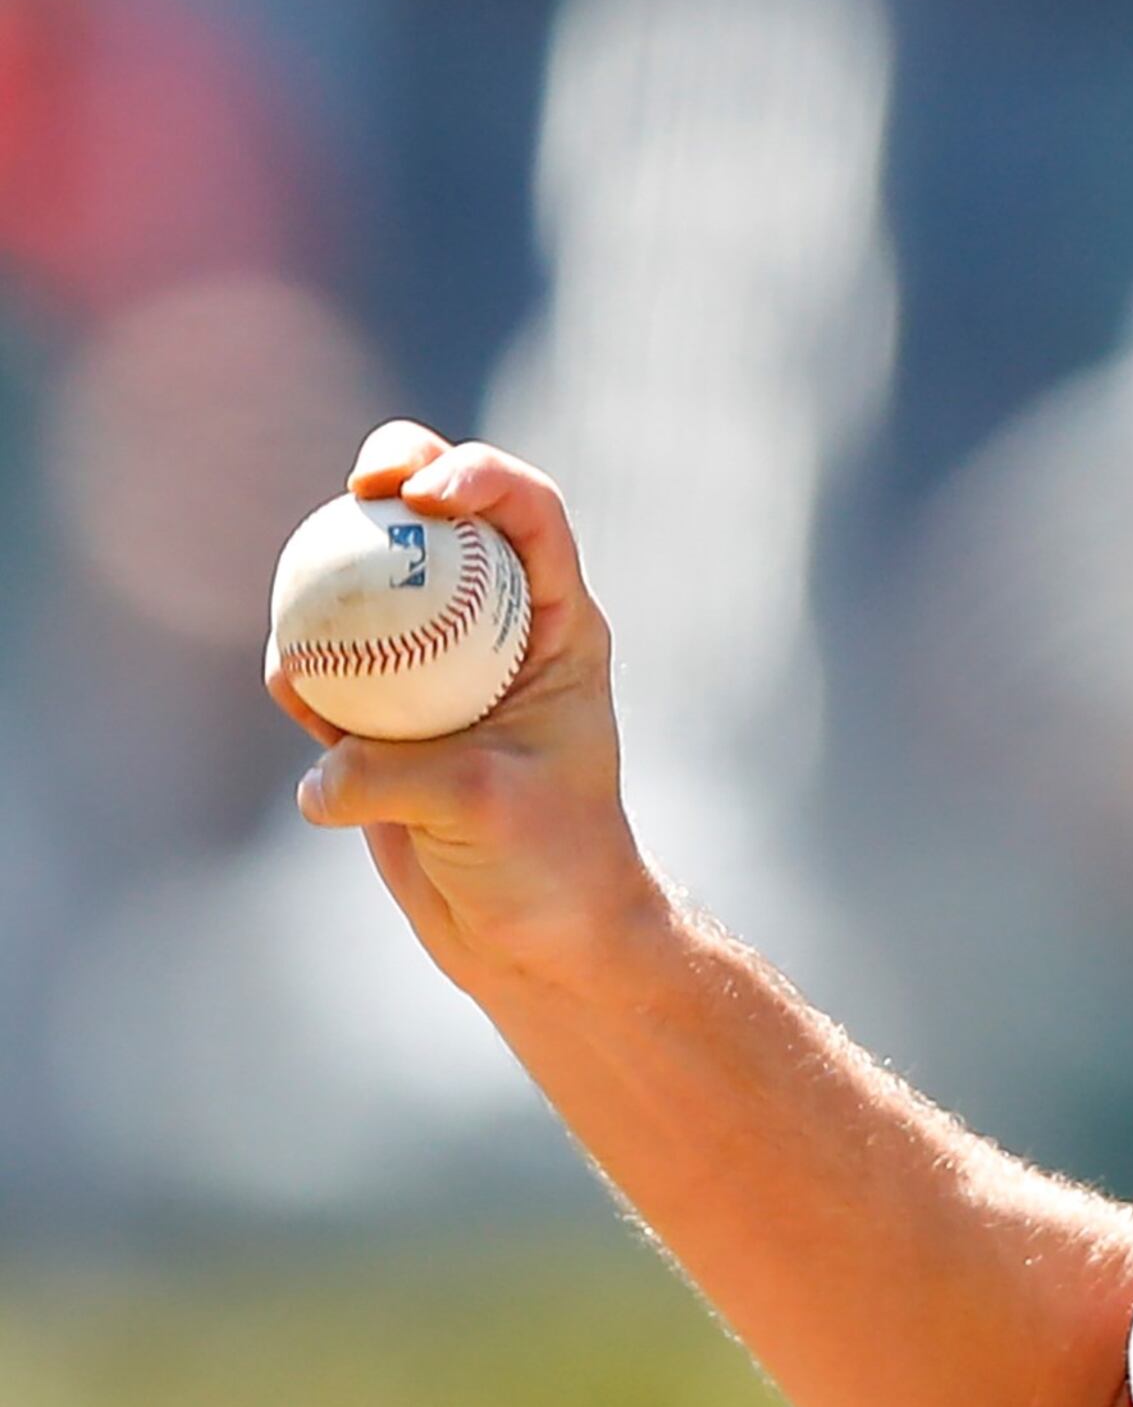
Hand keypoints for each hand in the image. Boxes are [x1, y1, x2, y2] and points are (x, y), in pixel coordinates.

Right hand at [269, 423, 665, 991]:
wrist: (534, 936)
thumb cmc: (547, 865)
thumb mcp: (483, 810)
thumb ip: (396, 776)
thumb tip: (321, 772)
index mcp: (558, 626)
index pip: (531, 517)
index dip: (483, 476)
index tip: (428, 492)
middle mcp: (493, 627)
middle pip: (440, 516)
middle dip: (397, 470)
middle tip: (362, 487)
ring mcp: (430, 664)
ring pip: (365, 581)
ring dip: (328, 581)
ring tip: (318, 639)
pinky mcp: (377, 712)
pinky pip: (319, 665)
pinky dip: (301, 675)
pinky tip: (307, 711)